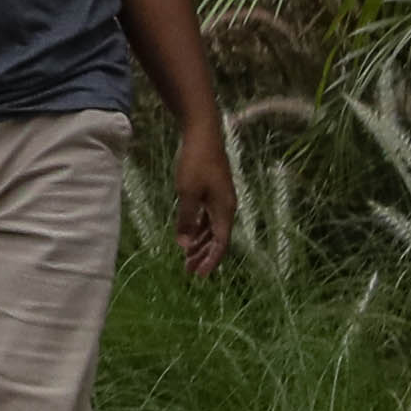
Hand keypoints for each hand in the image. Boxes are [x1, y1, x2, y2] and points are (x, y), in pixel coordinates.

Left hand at [169, 111, 233, 276]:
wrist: (203, 135)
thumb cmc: (195, 163)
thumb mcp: (187, 193)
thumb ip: (186, 219)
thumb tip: (184, 245)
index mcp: (224, 210)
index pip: (220, 243)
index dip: (210, 260)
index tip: (200, 275)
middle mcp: (226, 207)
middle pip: (216, 239)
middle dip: (203, 256)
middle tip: (188, 271)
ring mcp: (220, 199)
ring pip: (211, 228)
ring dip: (199, 243)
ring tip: (186, 258)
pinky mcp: (212, 191)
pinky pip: (207, 217)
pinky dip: (197, 228)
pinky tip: (187, 235)